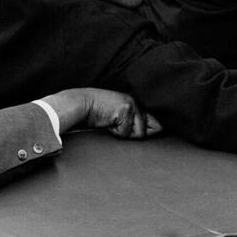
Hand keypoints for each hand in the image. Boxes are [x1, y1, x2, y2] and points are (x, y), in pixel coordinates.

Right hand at [43, 88, 161, 138]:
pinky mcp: (126, 109)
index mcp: (135, 104)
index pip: (156, 123)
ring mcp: (132, 105)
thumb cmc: (96, 115)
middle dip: (134, 134)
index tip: (145, 133)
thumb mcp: (117, 119)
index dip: (152, 132)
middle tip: (116, 125)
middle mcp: (136, 102)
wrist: (80, 104)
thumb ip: (133, 124)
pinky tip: (107, 122)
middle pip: (149, 130)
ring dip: (124, 134)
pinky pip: (126, 132)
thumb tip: (153, 132)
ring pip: (138, 133)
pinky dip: (116, 132)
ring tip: (111, 123)